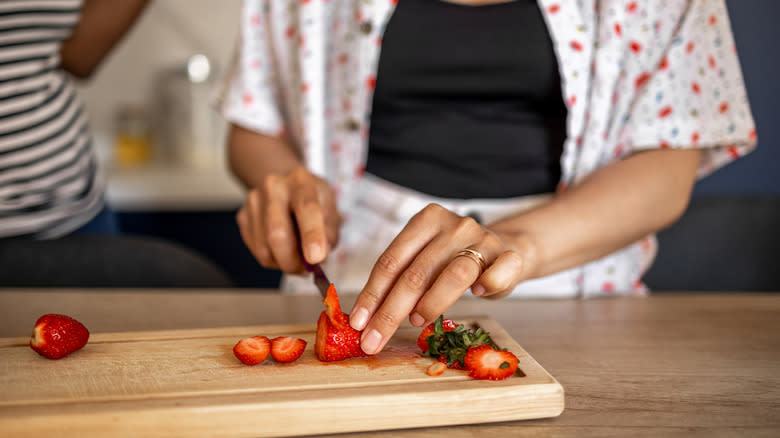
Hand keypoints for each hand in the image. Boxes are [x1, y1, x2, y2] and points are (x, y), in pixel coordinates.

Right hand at [236, 166, 340, 272]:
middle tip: (305, 270)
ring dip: (283, 263)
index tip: (316, 258)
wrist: (283, 183)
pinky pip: (257, 251)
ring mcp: (254, 201)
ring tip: (296, 256)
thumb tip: (318, 259)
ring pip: (264, 249)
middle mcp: (274, 187)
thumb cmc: (311, 198)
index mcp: (301, 181)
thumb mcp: (330, 207)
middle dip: (293, 261)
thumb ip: (330, 232)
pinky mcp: (242, 216)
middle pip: (277, 233)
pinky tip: (282, 247)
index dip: (312, 235)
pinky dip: (273, 259)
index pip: (307, 208)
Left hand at [349, 203, 530, 354]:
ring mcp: (483, 239)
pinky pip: (498, 272)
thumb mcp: (425, 260)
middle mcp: (454, 226)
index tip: (358, 323)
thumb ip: (400, 279)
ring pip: (454, 274)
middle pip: (416, 273)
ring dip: (431, 303)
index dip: (372, 295)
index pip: (391, 261)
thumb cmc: (456, 260)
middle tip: (375, 340)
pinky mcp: (510, 256)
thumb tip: (365, 318)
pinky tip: (478, 295)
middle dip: (390, 312)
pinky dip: (488, 284)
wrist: (507, 249)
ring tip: (416, 321)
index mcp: (426, 221)